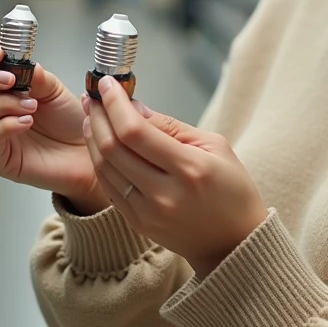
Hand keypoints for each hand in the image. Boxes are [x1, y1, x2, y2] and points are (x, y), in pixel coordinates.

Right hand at [0, 33, 109, 213]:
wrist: (89, 152)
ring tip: (31, 104)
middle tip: (9, 78)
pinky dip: (6, 124)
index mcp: (0, 88)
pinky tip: (27, 121)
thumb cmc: (70, 121)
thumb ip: (32, 75)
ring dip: (2, 101)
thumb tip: (16, 61)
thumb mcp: (53, 89)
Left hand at [83, 75, 268, 276]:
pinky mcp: (138, 223)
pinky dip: (100, 161)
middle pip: (114, 148)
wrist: (234, 242)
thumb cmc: (231, 189)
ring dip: (93, 137)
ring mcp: (148, 212)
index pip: (136, 132)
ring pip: (105, 168)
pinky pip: (109, 187)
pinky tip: (99, 144)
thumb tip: (133, 106)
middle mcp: (165, 194)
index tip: (108, 83)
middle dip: (99, 116)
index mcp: (190, 169)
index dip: (115, 104)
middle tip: (94, 97)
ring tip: (93, 116)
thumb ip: (170, 127)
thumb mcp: (215, 146)